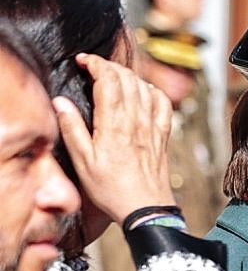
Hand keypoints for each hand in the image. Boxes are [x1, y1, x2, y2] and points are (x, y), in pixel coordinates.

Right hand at [52, 53, 173, 223]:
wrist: (146, 210)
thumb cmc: (112, 189)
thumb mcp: (83, 162)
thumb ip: (72, 128)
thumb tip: (60, 102)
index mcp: (114, 124)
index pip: (109, 80)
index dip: (96, 63)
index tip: (83, 60)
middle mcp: (137, 121)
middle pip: (127, 78)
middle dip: (109, 66)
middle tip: (93, 67)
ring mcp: (153, 128)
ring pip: (145, 88)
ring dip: (129, 75)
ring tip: (113, 76)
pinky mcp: (163, 137)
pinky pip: (163, 105)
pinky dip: (152, 91)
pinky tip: (143, 92)